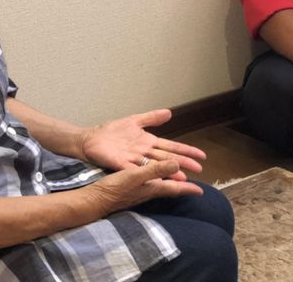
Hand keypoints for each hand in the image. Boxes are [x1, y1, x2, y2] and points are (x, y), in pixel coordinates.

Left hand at [80, 109, 205, 180]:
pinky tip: (154, 178)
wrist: (90, 139)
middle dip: (183, 163)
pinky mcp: (120, 163)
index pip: (171, 146)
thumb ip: (151, 118)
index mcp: (148, 143)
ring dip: (168, 172)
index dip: (186, 151)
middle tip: (199, 170)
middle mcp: (144, 153)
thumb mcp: (134, 121)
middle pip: (167, 157)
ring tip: (183, 178)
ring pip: (155, 166)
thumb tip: (170, 113)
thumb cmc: (111, 132)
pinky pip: (134, 169)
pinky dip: (145, 173)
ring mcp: (133, 159)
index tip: (201, 156)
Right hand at [84, 159, 203, 216]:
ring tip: (177, 178)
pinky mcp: (131, 190)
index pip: (175, 188)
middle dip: (182, 185)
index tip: (202, 191)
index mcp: (152, 187)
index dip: (188, 188)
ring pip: (160, 186)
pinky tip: (152, 178)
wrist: (94, 200)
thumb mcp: (135, 176)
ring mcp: (139, 192)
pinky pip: (149, 184)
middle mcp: (148, 191)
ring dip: (170, 181)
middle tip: (193, 183)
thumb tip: (177, 165)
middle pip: (170, 188)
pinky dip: (156, 179)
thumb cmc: (114, 189)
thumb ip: (155, 170)